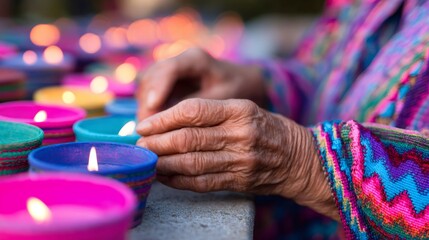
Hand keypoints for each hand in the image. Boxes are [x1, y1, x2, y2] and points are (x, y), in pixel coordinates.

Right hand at [136, 48, 266, 119]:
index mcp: (196, 59)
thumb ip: (198, 107)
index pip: (170, 69)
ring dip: (145, 107)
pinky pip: (150, 92)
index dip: (159, 87)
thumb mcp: (222, 98)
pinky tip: (153, 126)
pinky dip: (149, 108)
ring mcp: (170, 69)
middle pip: (152, 77)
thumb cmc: (236, 88)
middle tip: (147, 127)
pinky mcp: (166, 80)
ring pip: (146, 85)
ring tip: (149, 130)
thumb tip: (172, 122)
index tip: (153, 107)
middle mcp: (179, 60)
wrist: (241, 80)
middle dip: (147, 103)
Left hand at [136, 98, 337, 219]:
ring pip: (191, 163)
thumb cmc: (268, 129)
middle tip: (139, 143)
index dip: (163, 118)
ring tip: (146, 160)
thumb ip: (211, 113)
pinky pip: (202, 183)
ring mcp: (240, 161)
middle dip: (156, 142)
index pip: (193, 111)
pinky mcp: (239, 181)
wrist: (300, 158)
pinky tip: (164, 176)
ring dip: (163, 163)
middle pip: (187, 139)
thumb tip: (169, 121)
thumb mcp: (245, 109)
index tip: (144, 124)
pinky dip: (178, 181)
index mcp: (240, 110)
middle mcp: (240, 135)